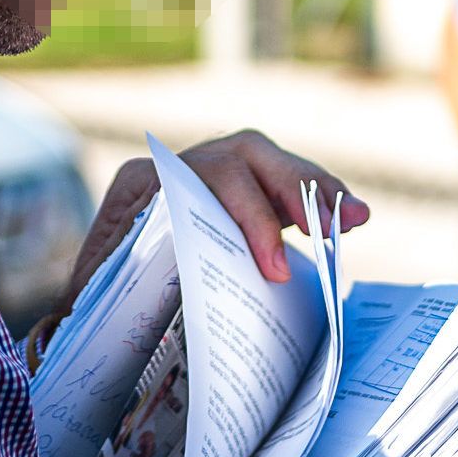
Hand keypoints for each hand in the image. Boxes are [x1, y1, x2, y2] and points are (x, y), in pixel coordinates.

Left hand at [64, 129, 371, 292]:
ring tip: (355, 217)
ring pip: (272, 164)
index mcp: (140, 183)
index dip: (245, 218)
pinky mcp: (245, 188)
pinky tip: (352, 215)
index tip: (273, 268)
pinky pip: (286, 182)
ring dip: (316, 190)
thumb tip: (147, 295)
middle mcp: (180, 165)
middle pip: (242, 160)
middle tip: (323, 238)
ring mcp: (216, 170)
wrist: (103, 294)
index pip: (199, 181)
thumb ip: (118, 286)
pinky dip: (319, 197)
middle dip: (287, 197)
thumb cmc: (105, 296)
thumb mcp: (102, 292)